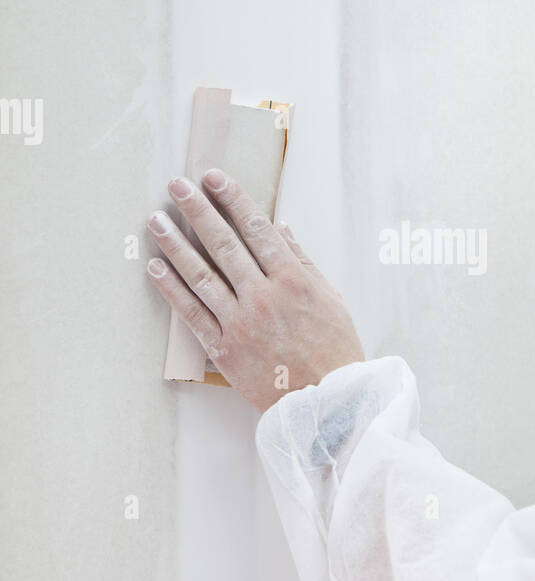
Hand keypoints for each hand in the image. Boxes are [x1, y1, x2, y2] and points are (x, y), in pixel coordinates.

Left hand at [146, 169, 363, 413]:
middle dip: (198, 210)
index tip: (214, 177)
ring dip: (175, 244)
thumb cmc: (333, 349)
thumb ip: (303, 261)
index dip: (233, 199)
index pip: (257, 228)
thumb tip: (281, 227)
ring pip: (201, 275)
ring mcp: (240, 323)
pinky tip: (155, 267)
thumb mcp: (330, 298)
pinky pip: (192, 314)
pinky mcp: (224, 349)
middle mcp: (264, 297)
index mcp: (293, 280)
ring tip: (156, 220)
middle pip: (223, 244)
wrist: (326, 402)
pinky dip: (171, 290)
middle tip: (177, 185)